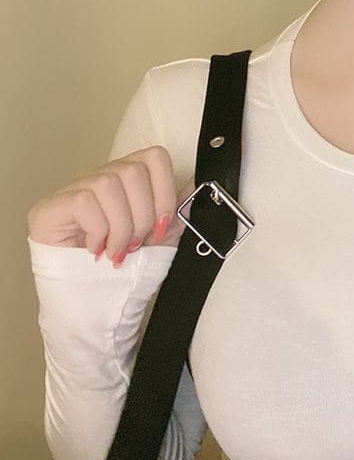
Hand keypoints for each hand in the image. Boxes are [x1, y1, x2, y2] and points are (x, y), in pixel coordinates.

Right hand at [27, 145, 190, 267]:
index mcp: (128, 179)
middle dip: (142, 217)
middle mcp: (101, 176)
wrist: (84, 302)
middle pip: (134, 171)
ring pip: (109, 184)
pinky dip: (98, 230)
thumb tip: (196, 188)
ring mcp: (74, 189)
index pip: (155, 157)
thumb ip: (176, 214)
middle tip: (135, 245)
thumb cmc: (120, 268)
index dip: (165, 192)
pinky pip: (84, 201)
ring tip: (116, 250)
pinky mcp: (52, 207)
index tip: (161, 227)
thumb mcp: (157, 241)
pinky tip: (95, 249)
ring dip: (120, 226)